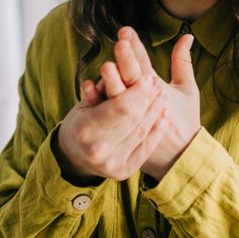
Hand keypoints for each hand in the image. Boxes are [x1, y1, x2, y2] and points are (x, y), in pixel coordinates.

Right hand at [54, 64, 169, 182]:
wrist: (74, 156)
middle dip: (149, 99)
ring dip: (156, 111)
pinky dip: (156, 130)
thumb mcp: (85, 102)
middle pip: (134, 120)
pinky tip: (164, 115)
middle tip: (158, 83)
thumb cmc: (80, 121)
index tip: (149, 78)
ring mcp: (111, 163)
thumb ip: (103, 88)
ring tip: (163, 95)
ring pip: (141, 132)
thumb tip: (121, 65)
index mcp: (85, 128)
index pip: (121, 108)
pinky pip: (145, 148)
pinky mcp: (123, 172)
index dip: (138, 92)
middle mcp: (98, 149)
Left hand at [86, 27, 200, 181]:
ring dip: (112, 81)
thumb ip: (183, 62)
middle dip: (126, 61)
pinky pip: (105, 116)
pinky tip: (88, 85)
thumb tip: (187, 35)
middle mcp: (146, 107)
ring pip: (119, 99)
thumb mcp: (187, 91)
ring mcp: (131, 122)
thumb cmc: (184, 120)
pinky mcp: (119, 133)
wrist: (177, 159)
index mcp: (162, 94)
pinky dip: (97, 100)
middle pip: (133, 81)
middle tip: (120, 43)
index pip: (147, 67)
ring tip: (106, 66)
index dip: (137, 49)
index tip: (126, 32)